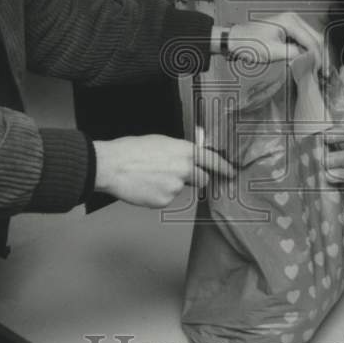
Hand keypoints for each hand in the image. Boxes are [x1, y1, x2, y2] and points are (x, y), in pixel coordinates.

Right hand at [93, 134, 234, 208]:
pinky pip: (167, 199)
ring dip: (172, 186)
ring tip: (151, 177)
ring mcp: (175, 187)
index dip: (224, 168)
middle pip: (202, 179)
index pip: (213, 160)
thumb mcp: (161, 141)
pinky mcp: (165, 201)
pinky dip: (159, 195)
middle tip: (176, 175)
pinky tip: (146, 186)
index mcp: (184, 150)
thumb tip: (189, 157)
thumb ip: (180, 151)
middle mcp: (184, 169)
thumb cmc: (131, 151)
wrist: (113, 166)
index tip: (231, 173)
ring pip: (181, 189)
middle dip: (195, 179)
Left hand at [226, 13, 328, 69]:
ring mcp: (291, 22)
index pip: (311, 41)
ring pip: (310, 39)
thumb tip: (308, 60)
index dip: (317, 57)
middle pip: (315, 37)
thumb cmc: (249, 43)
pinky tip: (304, 61)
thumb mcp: (272, 51)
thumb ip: (293, 54)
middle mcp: (293, 19)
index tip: (319, 71)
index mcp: (290, 21)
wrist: (234, 39)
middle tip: (319, 71)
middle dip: (318, 54)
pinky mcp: (288, 29)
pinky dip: (305, 50)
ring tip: (313, 68)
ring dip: (313, 53)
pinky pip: (302, 39)